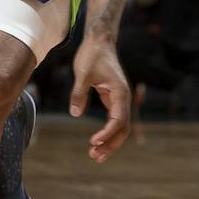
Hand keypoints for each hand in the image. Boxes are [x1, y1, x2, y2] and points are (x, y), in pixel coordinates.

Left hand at [68, 36, 131, 162]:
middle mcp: (123, 97)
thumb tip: (75, 113)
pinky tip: (97, 141)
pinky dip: (107, 132)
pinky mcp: (112, 98)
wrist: (99, 41)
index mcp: (119, 92)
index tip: (94, 142)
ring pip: (120, 126)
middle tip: (95, 157)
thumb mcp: (82, 73)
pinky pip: (114, 120)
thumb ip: (79, 93)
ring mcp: (119, 99)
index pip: (118, 119)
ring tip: (95, 155)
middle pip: (123, 128)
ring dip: (110, 142)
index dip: (107, 133)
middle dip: (111, 144)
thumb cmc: (92, 55)